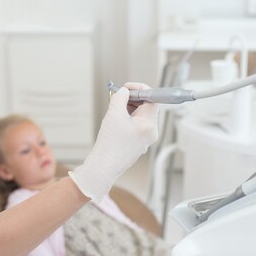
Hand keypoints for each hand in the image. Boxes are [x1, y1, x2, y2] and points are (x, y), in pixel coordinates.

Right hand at [69, 82, 158, 200]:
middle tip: (119, 97)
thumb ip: (120, 98)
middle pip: (147, 107)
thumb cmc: (110, 144)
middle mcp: (151, 132)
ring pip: (140, 116)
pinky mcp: (137, 144)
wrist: (103, 167)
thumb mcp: (114, 114)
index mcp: (149, 125)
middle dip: (133, 99)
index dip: (140, 90)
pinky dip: (127, 119)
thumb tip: (124, 91)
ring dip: (129, 109)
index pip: (152, 99)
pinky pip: (136, 126)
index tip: (127, 88)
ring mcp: (145, 139)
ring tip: (114, 110)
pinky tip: (115, 121)